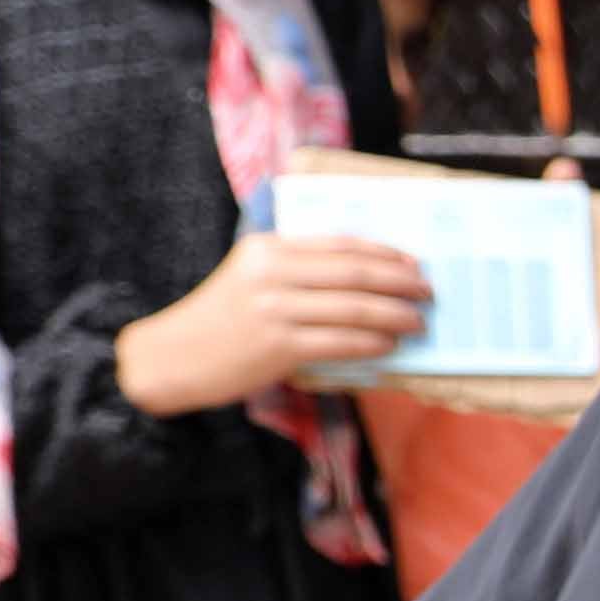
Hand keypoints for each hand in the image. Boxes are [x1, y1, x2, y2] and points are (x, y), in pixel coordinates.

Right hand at [115, 232, 428, 413]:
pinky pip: (340, 343)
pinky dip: (372, 343)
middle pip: (355, 273)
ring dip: (395, 316)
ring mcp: (274, 310)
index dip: (385, 253)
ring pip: (354, 309)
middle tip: (428, 293)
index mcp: (267, 248)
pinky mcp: (277, 347)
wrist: (171, 357)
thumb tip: (366, 276)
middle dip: (401, 283)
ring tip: (417, 322)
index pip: (340, 243)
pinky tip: (389, 346)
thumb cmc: (221, 319)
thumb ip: (297, 269)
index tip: (415, 263)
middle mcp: (271, 273)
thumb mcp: (251, 277)